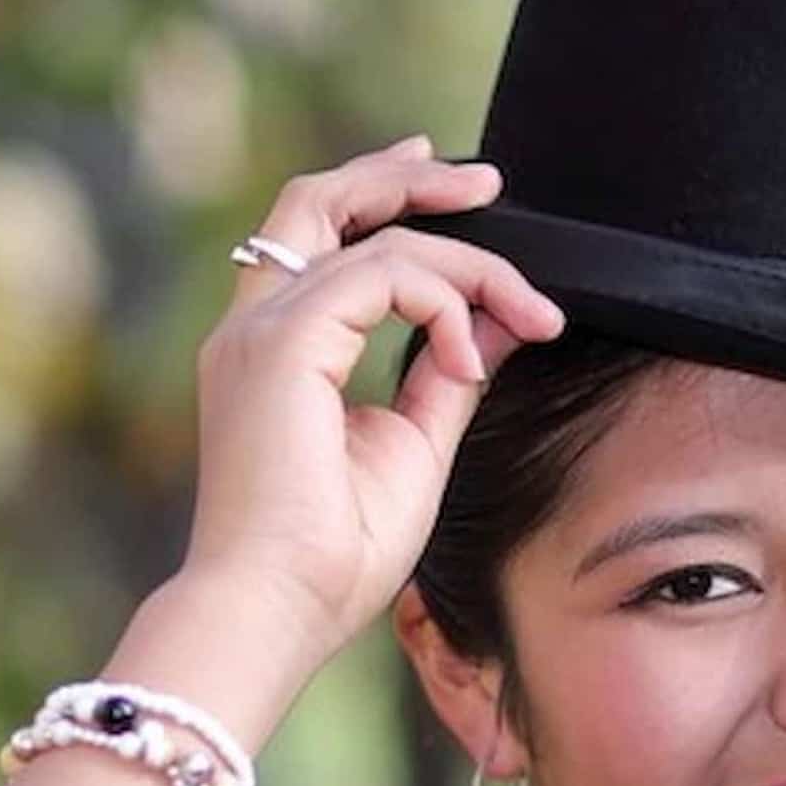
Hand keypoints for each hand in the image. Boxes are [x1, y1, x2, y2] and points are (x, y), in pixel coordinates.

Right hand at [182, 133, 567, 670]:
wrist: (279, 610)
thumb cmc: (334, 556)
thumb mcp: (415, 448)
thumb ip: (449, 375)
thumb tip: (499, 320)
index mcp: (274, 351)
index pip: (327, 243)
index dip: (401, 217)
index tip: (483, 234)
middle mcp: (253, 328)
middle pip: (320, 199)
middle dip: (407, 175)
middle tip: (487, 180)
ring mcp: (260, 331)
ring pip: (370, 234)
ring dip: (464, 257)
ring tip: (531, 308)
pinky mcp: (283, 346)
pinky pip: (383, 276)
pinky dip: (443, 303)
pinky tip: (469, 360)